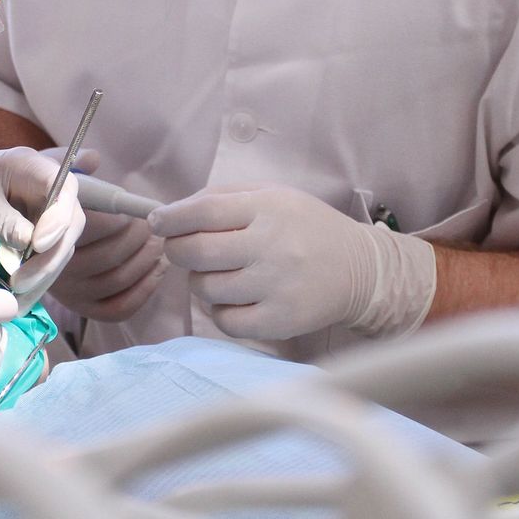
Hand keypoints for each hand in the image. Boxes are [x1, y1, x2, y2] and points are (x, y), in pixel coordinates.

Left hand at [0, 140, 84, 311]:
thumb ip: (7, 223)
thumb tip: (32, 248)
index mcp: (33, 168)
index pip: (66, 190)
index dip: (59, 218)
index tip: (38, 245)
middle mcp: (46, 190)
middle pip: (70, 223)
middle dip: (50, 257)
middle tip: (20, 282)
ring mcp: (43, 212)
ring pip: (60, 246)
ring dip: (43, 275)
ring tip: (16, 298)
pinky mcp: (35, 233)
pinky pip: (45, 257)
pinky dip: (35, 279)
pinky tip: (19, 298)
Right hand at [34, 148, 164, 320]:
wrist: (19, 227)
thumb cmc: (41, 192)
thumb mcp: (48, 169)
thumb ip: (69, 162)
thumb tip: (93, 159)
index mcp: (47, 230)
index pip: (91, 227)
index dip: (123, 219)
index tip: (141, 211)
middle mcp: (55, 266)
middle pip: (111, 255)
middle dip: (140, 236)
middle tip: (151, 223)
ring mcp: (67, 291)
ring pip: (118, 280)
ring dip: (148, 259)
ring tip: (158, 240)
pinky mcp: (80, 307)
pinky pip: (118, 308)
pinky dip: (144, 291)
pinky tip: (158, 269)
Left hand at [151, 184, 437, 341]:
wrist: (361, 269)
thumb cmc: (305, 228)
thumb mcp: (273, 196)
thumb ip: (223, 198)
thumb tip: (170, 212)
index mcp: (268, 208)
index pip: (203, 211)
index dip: (171, 218)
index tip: (157, 222)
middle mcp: (272, 246)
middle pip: (196, 252)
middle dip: (177, 250)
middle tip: (180, 250)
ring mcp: (277, 286)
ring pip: (207, 289)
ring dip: (201, 281)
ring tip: (222, 273)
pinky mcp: (281, 321)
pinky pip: (226, 321)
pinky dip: (222, 311)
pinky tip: (237, 298)